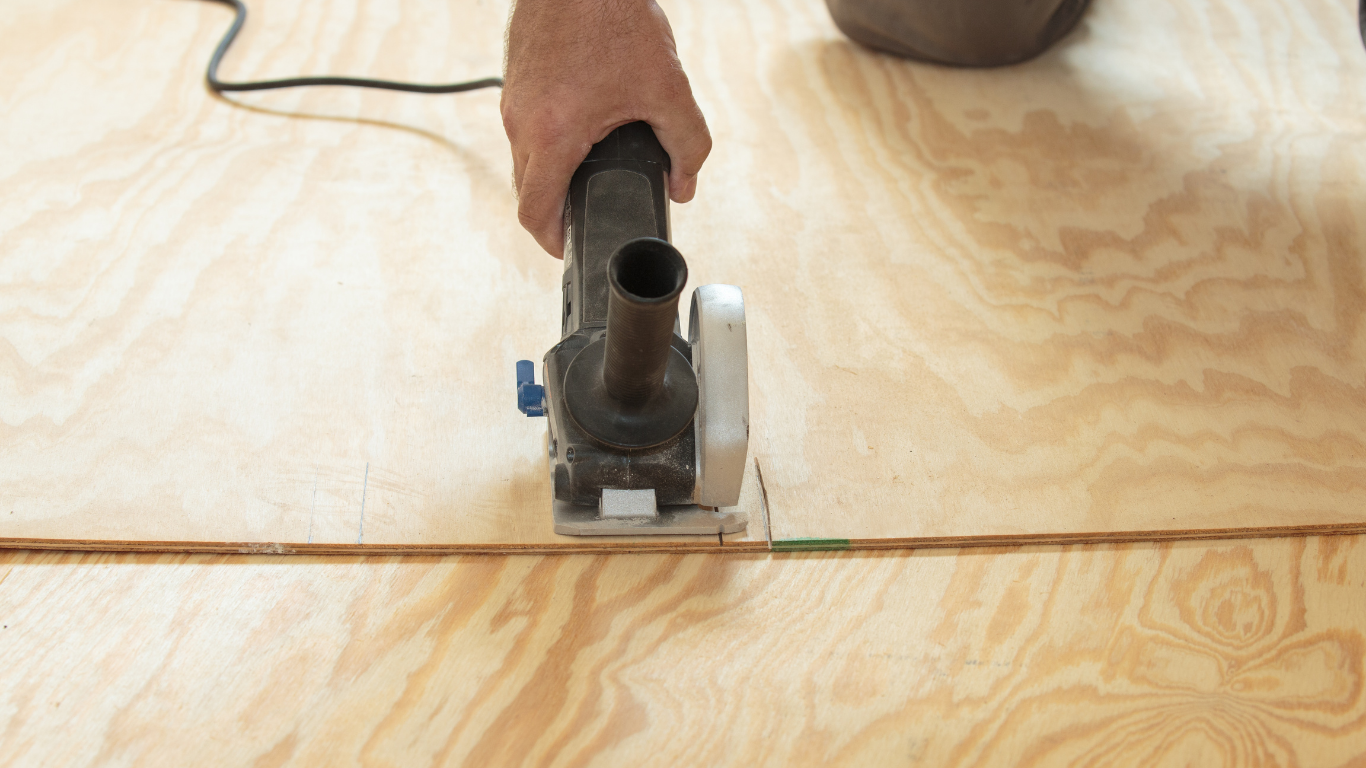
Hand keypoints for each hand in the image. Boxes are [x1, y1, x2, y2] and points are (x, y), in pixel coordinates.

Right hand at [501, 0, 711, 256]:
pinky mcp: (516, 81)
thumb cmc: (612, 15)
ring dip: (555, 173)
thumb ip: (687, 146)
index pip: (535, 214)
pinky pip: (527, 128)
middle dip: (558, 211)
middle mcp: (523, 121)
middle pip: (529, 191)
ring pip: (527, 159)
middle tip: (589, 216)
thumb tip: (684, 183)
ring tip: (591, 171)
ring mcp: (513, 100)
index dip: (553, 244)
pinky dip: (551, 141)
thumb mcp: (668, 88)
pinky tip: (584, 128)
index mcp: (552, 134)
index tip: (570, 250)